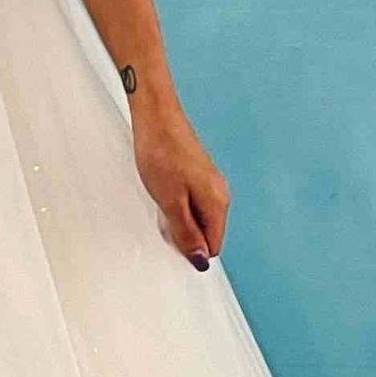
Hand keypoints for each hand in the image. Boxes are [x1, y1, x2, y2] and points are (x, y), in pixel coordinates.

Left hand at [131, 96, 228, 269]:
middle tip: (161, 216)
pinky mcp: (197, 175)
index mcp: (217, 202)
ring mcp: (209, 183)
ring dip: (177, 218)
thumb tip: (202, 260)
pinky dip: (175, 204)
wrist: (156, 116)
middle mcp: (219, 193)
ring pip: (197, 218)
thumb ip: (186, 232)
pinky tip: (161, 191)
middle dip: (184, 234)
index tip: (170, 237)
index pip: (213, 245)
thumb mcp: (170, 202)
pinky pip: (191, 203)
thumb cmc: (161, 153)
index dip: (191, 249)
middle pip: (206, 233)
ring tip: (160, 199)